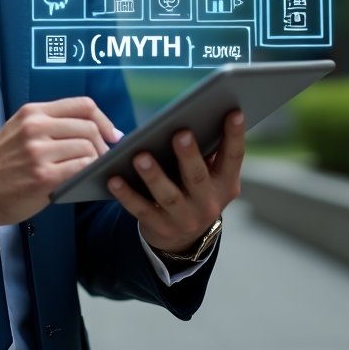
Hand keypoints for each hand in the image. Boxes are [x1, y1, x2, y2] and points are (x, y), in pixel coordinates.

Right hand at [0, 97, 121, 230]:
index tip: (112, 134)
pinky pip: (80, 169)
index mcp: (33, 112)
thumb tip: (90, 130)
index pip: (82, 105)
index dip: (104, 120)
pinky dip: (89, 174)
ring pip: (88, 149)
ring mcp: (39, 152)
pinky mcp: (42, 177)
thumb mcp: (19, 130)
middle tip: (104, 158)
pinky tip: (86, 180)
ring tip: (93, 170)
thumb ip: (49, 125)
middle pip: (89, 127)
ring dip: (96, 162)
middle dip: (104, 144)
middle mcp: (36, 127)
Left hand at [108, 110, 244, 253]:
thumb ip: (209, 151)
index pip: (233, 157)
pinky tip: (114, 179)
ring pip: (167, 195)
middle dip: (189, 155)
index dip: (235, 135)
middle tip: (180, 133)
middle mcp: (209, 204)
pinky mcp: (160, 227)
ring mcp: (184, 218)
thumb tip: (200, 114)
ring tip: (140, 156)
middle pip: (197, 176)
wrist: (184, 238)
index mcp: (225, 184)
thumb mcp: (212, 176)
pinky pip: (141, 209)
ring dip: (153, 175)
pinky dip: (126, 195)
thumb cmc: (196, 189)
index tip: (234, 111)